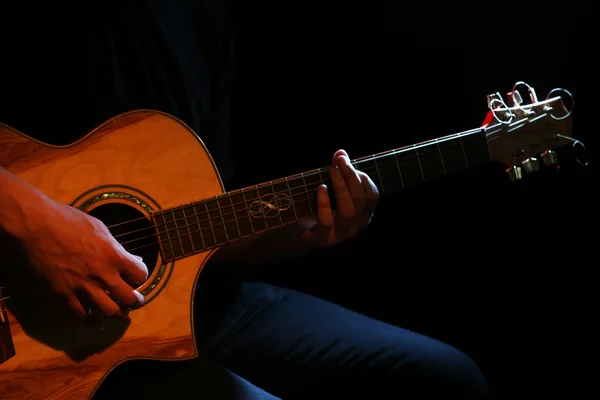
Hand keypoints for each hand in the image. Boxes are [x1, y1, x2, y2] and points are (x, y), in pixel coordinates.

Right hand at [23, 200, 147, 317]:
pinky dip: (91, 320)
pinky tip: (95, 321)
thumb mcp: (100, 229)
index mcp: (113, 255)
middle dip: (136, 301)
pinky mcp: (63, 294)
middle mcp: (101, 274)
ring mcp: (82, 286)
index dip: (141, 276)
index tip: (137, 276)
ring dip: (117, 313)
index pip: (140, 274)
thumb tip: (131, 259)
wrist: (36, 226)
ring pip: (109, 311)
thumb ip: (117, 248)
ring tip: (119, 311)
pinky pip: (82, 314)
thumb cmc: (69, 221)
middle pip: (129, 298)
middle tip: (136, 300)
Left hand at [301, 149, 378, 247]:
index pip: (372, 196)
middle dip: (351, 177)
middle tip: (340, 161)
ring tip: (332, 172)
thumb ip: (338, 173)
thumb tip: (341, 153)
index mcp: (362, 215)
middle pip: (361, 200)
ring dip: (341, 188)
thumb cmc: (317, 211)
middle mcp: (355, 226)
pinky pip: (327, 222)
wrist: (297, 237)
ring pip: (348, 211)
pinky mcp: (323, 239)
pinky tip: (320, 188)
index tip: (347, 162)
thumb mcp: (330, 191)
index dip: (363, 177)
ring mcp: (340, 234)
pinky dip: (324, 203)